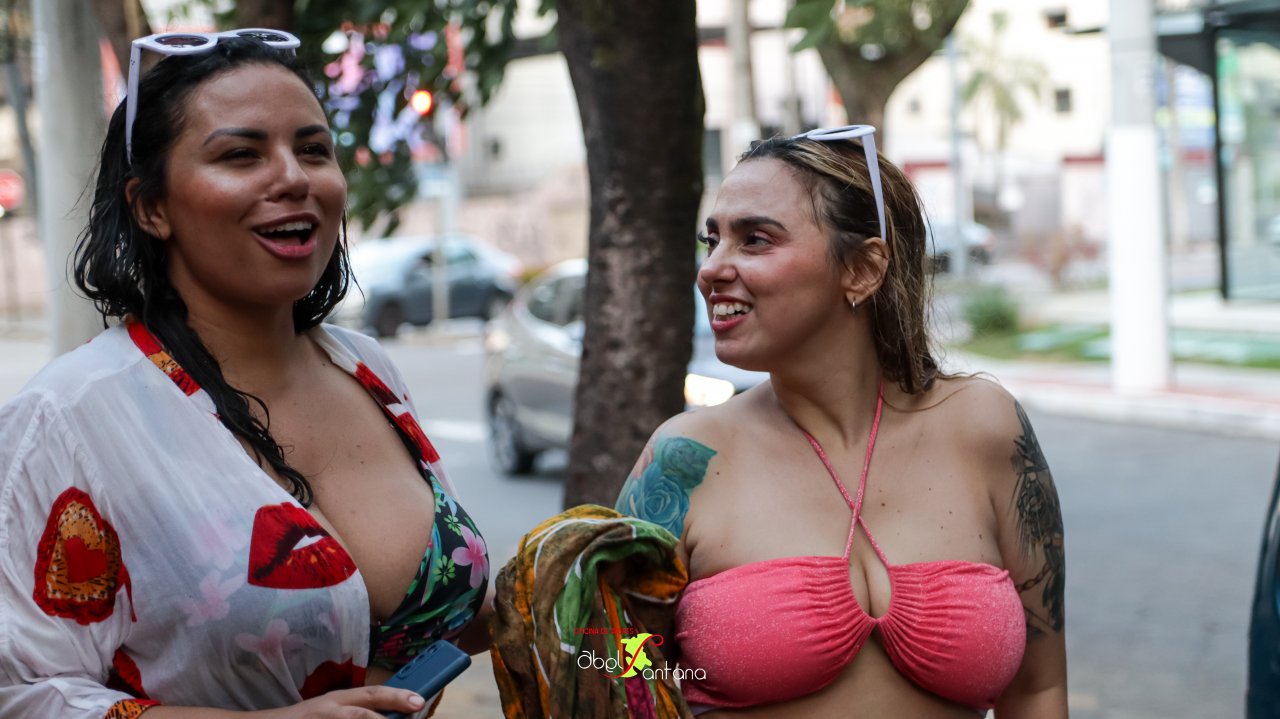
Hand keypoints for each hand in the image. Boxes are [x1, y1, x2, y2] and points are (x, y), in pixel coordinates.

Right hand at [268, 686, 424, 717]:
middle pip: (364, 713)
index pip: (372, 694)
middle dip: (391, 711)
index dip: (397, 695)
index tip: (420, 701)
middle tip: (416, 710)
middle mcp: (331, 710)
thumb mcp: (329, 710)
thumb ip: (356, 710)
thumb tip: (394, 713)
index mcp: (337, 700)